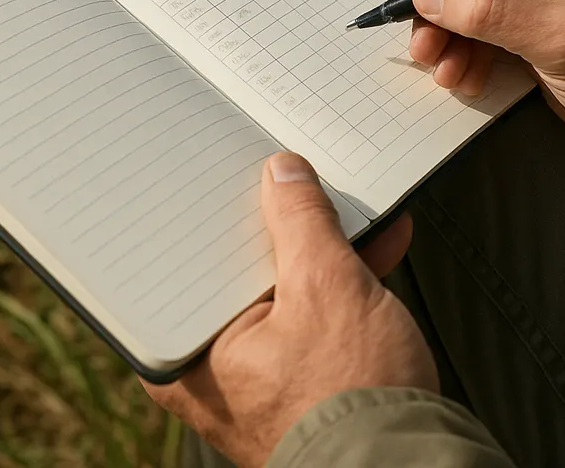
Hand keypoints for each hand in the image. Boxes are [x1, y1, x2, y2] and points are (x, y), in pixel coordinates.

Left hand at [142, 153, 436, 467]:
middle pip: (237, 266)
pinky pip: (310, 309)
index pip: (187, 257)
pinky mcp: (300, 374)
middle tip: (292, 174)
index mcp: (187, 353)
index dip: (213, 205)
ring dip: (320, 244)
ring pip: (279, 284)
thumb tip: (282, 173)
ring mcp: (257, 370)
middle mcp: (211, 364)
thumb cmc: (352, 401)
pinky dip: (341, 277)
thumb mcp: (327, 289)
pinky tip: (377, 239)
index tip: (232, 163)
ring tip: (346, 200)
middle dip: (277, 221)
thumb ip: (301, 223)